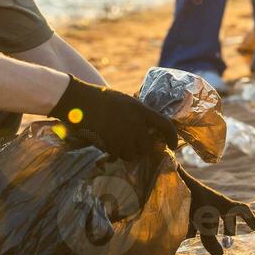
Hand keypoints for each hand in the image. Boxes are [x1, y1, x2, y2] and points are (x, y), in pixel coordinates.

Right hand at [49, 76, 178, 160]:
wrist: (81, 101)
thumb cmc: (103, 99)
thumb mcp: (127, 102)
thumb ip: (139, 114)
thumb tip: (150, 128)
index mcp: (141, 111)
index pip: (165, 126)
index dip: (172, 138)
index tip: (173, 145)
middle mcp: (135, 124)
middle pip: (148, 147)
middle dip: (145, 150)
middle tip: (140, 147)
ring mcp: (122, 135)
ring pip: (133, 154)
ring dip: (130, 153)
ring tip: (122, 145)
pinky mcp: (109, 143)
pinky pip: (118, 155)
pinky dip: (116, 153)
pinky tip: (110, 144)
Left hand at [177, 167, 254, 254]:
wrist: (173, 186)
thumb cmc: (193, 200)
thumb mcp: (204, 222)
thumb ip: (211, 240)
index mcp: (224, 204)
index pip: (242, 210)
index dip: (250, 219)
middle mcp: (215, 205)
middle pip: (228, 216)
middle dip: (230, 228)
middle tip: (229, 239)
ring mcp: (202, 206)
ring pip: (213, 219)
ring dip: (213, 229)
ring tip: (210, 240)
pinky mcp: (190, 210)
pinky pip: (198, 221)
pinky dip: (197, 229)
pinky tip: (190, 236)